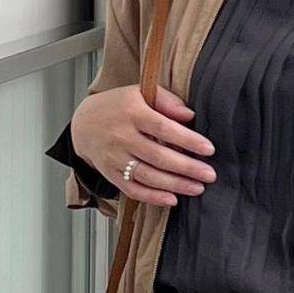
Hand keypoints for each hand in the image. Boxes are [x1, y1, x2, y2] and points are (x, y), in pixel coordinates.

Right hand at [69, 84, 215, 205]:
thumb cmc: (118, 106)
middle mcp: (121, 136)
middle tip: (209, 175)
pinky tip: (172, 199)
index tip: (208, 149)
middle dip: (187, 168)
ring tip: (197, 188)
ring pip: (147, 176)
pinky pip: (132, 190)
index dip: (187, 140)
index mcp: (132, 112)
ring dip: (175, 185)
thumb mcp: (140, 92)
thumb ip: (166, 101)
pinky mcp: (110, 174)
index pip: (163, 128)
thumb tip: (190, 115)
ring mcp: (114, 157)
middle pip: (158, 156)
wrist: (84, 123)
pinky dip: (152, 197)